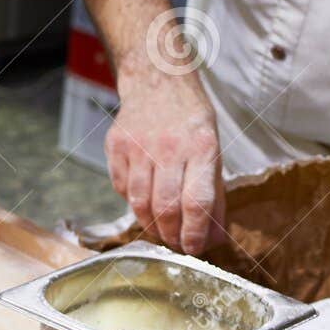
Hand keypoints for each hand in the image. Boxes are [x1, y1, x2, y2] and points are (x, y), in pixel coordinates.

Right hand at [105, 74, 225, 254]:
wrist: (157, 79)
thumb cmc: (190, 119)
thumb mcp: (213, 149)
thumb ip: (213, 194)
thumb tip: (213, 236)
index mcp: (201, 146)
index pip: (196, 202)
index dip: (194, 233)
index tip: (194, 250)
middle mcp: (168, 147)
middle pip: (165, 207)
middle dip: (172, 235)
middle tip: (177, 245)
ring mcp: (138, 146)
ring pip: (139, 203)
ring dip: (151, 226)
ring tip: (161, 231)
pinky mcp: (116, 147)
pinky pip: (120, 188)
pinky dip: (132, 202)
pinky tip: (143, 201)